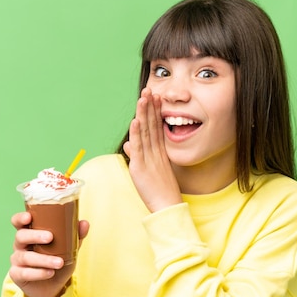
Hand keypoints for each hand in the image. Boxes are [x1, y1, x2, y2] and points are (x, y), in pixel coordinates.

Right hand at [8, 212, 89, 296]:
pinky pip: (24, 273)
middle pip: (21, 236)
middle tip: (50, 237)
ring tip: (59, 262)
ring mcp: (17, 260)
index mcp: (30, 233)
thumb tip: (84, 223)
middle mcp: (20, 245)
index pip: (19, 222)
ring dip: (43, 259)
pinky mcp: (17, 275)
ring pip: (25, 257)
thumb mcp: (69, 248)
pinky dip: (39, 273)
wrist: (53, 287)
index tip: (29, 216)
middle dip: (35, 235)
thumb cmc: (58, 260)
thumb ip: (75, 236)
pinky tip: (50, 273)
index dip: (20, 218)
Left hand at [123, 88, 181, 211]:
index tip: (154, 97)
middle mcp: (155, 153)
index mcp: (159, 153)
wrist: (168, 207)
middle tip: (150, 90)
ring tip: (143, 98)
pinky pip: (139, 147)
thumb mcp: (148, 170)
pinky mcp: (141, 167)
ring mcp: (149, 158)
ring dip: (144, 114)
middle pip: (152, 125)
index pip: (155, 128)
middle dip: (150, 107)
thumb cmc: (160, 192)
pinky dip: (137, 133)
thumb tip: (128, 144)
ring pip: (145, 132)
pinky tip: (136, 120)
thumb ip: (138, 155)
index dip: (154, 112)